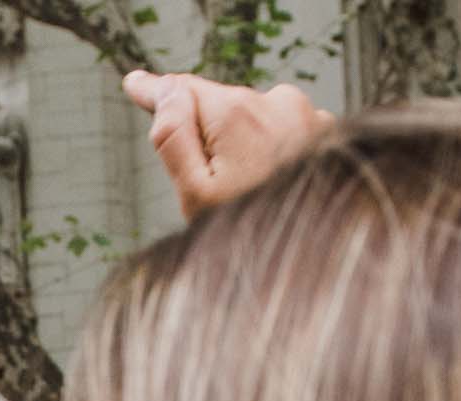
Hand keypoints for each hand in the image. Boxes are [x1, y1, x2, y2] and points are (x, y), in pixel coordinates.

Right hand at [124, 72, 331, 219]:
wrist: (316, 256)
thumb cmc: (252, 234)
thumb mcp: (194, 195)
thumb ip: (173, 136)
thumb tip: (165, 92)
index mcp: (237, 114)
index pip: (182, 89)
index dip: (155, 91)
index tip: (136, 84)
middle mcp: (275, 102)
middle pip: (219, 104)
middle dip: (207, 133)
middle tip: (211, 183)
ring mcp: (306, 114)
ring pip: (253, 114)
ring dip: (242, 139)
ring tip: (248, 188)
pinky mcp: (324, 129)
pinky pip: (283, 127)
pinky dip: (273, 146)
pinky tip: (273, 182)